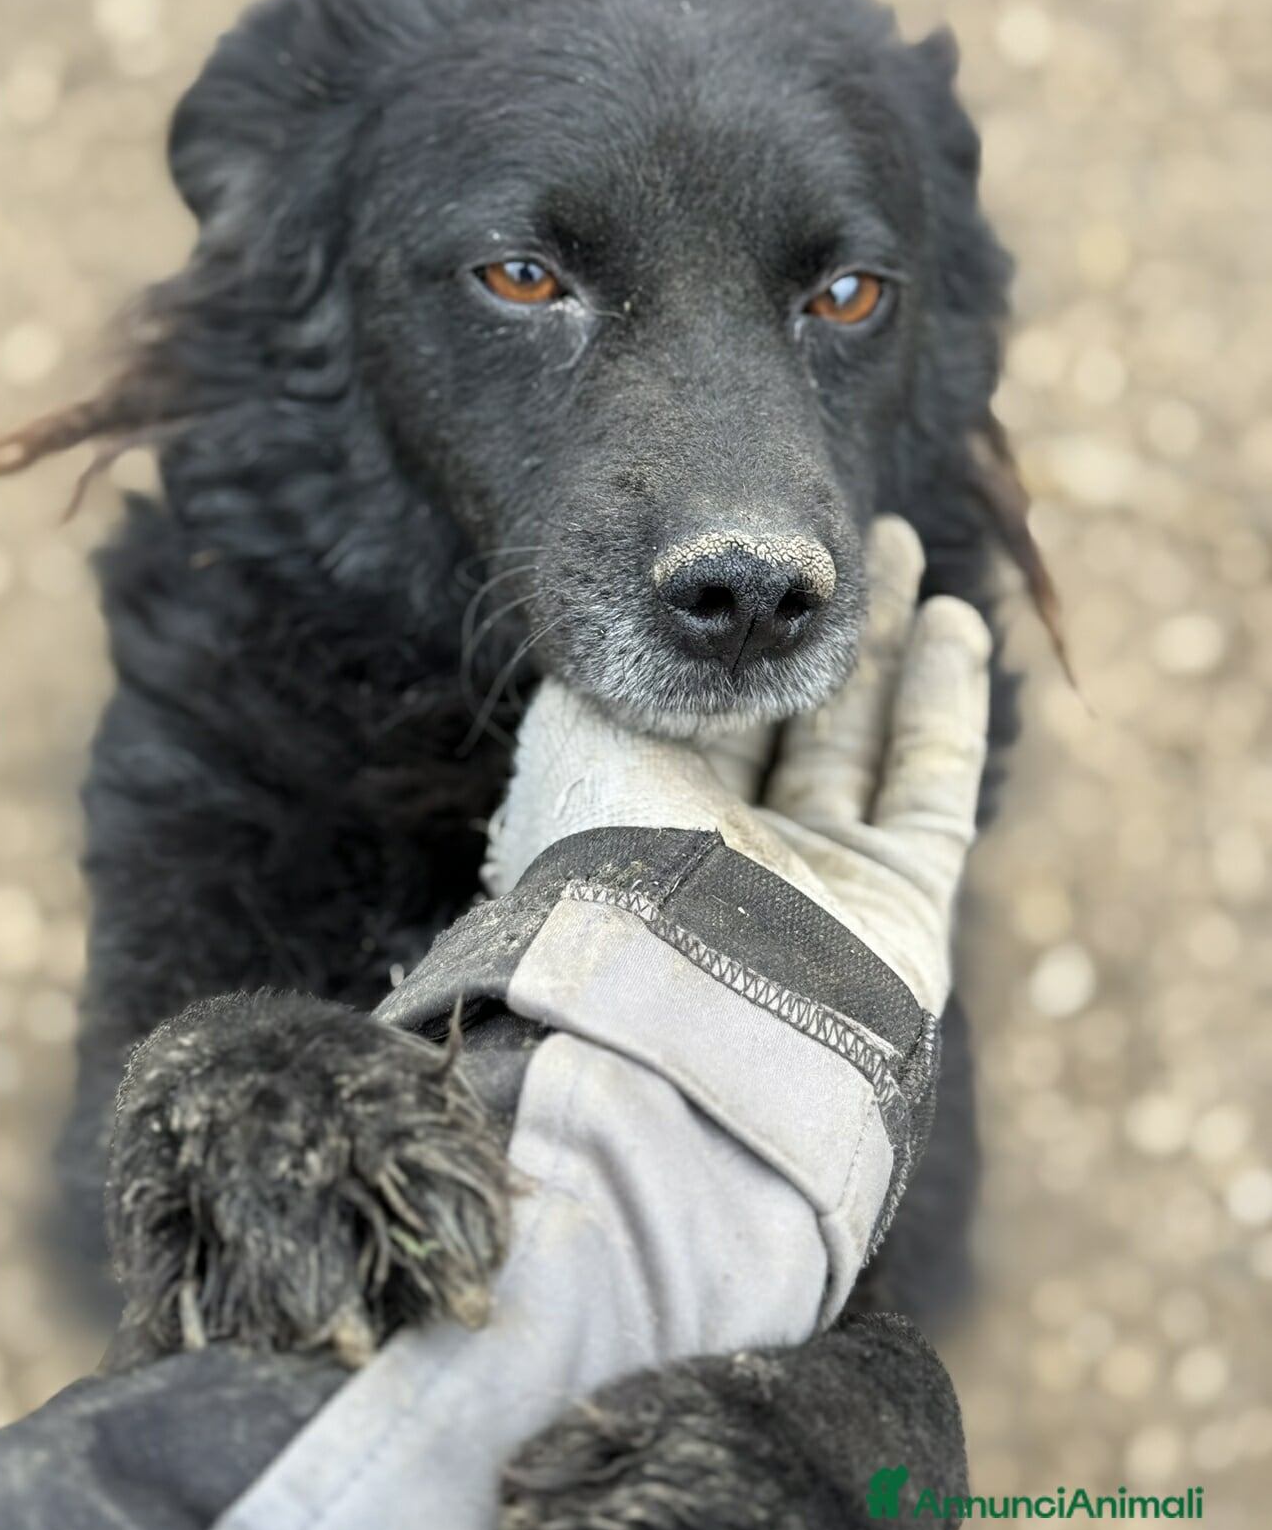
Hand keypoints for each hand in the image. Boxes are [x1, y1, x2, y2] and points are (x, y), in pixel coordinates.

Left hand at [482, 517, 990, 1013]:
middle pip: (790, 716)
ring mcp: (822, 879)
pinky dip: (947, 702)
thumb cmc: (604, 852)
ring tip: (903, 547)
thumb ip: (616, 668)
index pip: (706, 707)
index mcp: (647, 812)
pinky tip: (954, 621)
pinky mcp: (903, 902)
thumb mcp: (575, 731)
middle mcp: (734, 847)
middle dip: (821, 630)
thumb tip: (654, 624)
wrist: (676, 991)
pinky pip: (932, 784)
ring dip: (888, 646)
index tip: (764, 561)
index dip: (741, 636)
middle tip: (854, 538)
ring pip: (865, 739)